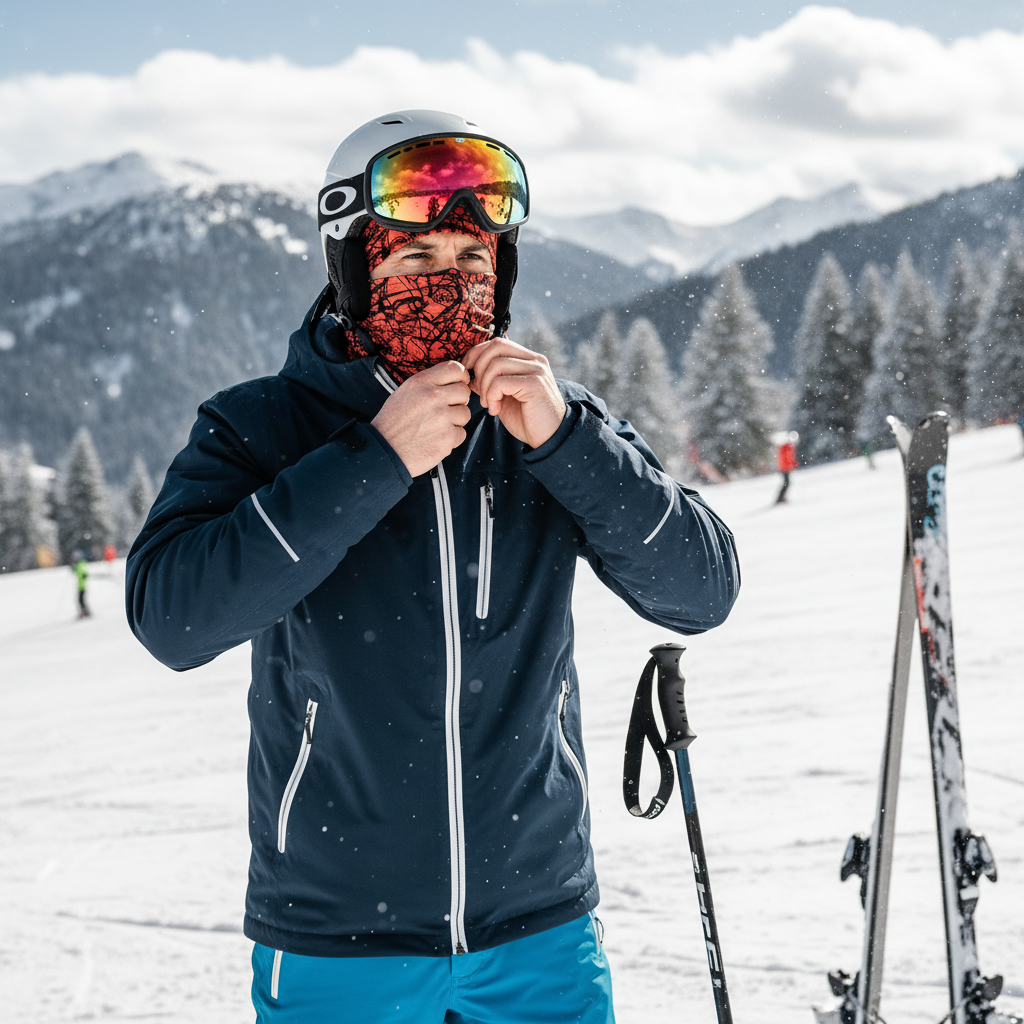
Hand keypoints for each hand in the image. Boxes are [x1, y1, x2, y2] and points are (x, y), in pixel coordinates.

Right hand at [370, 361, 471, 476]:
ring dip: (455, 421)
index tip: (458, 385)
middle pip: (464, 392)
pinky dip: (452, 438)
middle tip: (445, 410)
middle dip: (458, 401)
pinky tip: (435, 439)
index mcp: (421, 382)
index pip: (456, 368)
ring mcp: (442, 418)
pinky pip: (461, 434)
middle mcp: (433, 397)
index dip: (461, 377)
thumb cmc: (393, 422)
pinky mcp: (447, 438)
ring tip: (437, 426)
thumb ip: (429, 383)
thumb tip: (455, 381)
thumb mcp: (405, 392)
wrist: (384, 450)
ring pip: (465, 414)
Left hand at [462, 338, 566, 448]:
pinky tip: (496, 410)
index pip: (497, 343)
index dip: (477, 354)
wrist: (549, 439)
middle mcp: (535, 360)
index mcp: (528, 359)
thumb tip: (469, 373)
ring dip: (484, 387)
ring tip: (489, 405)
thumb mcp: (504, 397)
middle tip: (480, 393)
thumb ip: (490, 382)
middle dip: (478, 369)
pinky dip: (491, 396)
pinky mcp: (535, 384)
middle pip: (495, 347)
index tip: (467, 373)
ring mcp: (537, 371)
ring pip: (495, 365)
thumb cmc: (527, 419)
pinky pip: (500, 382)